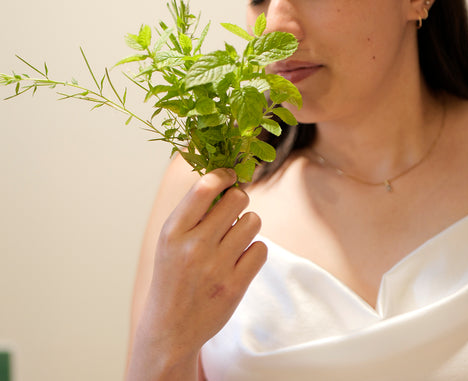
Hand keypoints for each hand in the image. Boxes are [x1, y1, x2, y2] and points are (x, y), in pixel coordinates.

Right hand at [126, 168, 266, 380]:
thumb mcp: (170, 240)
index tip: (230, 175)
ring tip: (235, 237)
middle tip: (233, 210)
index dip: (223, 174)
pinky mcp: (235, 285)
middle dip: (239, 199)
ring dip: (248, 225)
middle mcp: (194, 246)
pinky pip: (261, 249)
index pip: (204, 188)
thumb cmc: (172, 275)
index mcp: (173, 231)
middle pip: (237, 199)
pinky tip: (240, 259)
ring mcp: (216, 267)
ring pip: (254, 221)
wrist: (171, 328)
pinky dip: (254, 251)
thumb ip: (193, 211)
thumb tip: (225, 179)